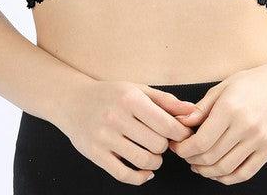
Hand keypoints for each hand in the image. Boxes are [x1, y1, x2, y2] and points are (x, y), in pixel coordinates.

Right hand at [54, 78, 196, 185]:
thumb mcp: (138, 90)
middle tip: (161, 140)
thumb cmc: (111, 94)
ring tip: (152, 153)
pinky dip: (140, 177)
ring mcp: (105, 138)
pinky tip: (144, 171)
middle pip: (158, 145)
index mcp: (130, 99)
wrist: (73, 101)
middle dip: (165, 146)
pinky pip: (125, 175)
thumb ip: (166, 101)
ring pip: (144, 161)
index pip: (167, 125)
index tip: (181, 134)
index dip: (180, 133)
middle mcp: (117, 118)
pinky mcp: (96, 155)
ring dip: (155, 162)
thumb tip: (193, 111)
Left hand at [169, 61, 266, 184]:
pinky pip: (244, 173)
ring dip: (206, 171)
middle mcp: (245, 126)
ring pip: (225, 168)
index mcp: (230, 108)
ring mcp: (259, 140)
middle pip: (211, 156)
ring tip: (197, 165)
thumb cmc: (251, 83)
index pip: (201, 141)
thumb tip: (181, 123)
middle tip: (185, 155)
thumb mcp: (223, 87)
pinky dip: (227, 178)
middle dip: (192, 159)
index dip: (184, 149)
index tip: (176, 146)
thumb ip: (201, 108)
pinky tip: (217, 172)